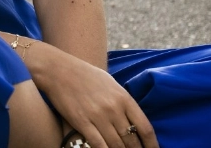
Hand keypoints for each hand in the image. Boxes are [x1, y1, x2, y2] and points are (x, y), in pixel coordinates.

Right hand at [36, 49, 157, 147]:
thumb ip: (123, 102)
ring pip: (117, 146)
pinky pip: (99, 145)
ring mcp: (98, 117)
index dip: (152, 145)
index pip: (145, 128)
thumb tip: (133, 121)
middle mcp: (114, 109)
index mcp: (124, 98)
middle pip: (132, 140)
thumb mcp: (110, 84)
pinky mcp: (82, 123)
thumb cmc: (85, 75)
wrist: (58, 69)